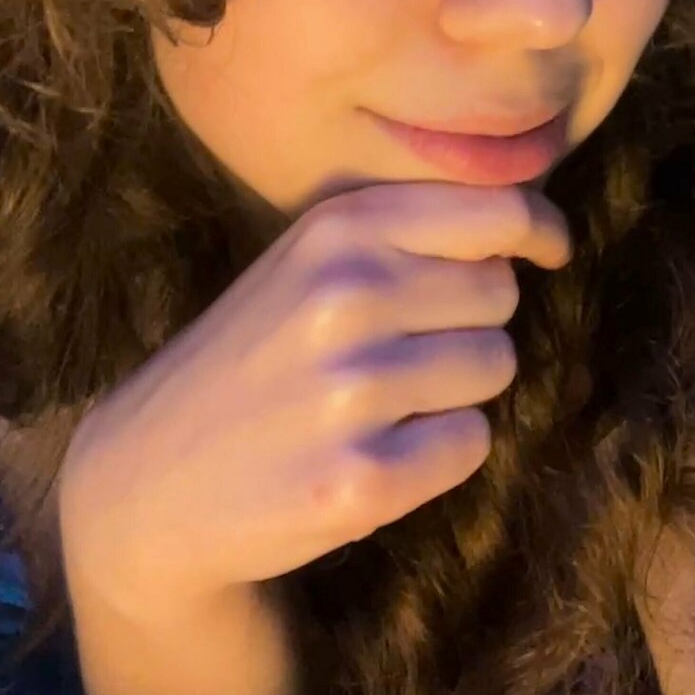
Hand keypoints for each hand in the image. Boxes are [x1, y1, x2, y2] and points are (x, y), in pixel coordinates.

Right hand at [56, 180, 570, 620]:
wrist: (147, 484)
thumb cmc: (254, 359)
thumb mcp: (307, 262)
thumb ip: (404, 233)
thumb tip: (529, 224)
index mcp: (338, 228)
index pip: (497, 211)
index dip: (538, 231)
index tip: (547, 251)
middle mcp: (347, 295)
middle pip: (500, 295)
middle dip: (470, 323)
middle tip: (401, 352)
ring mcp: (353, 390)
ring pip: (495, 367)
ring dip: (457, 391)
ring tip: (380, 405)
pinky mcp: (362, 479)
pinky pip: (470, 444)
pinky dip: (439, 455)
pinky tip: (375, 454)